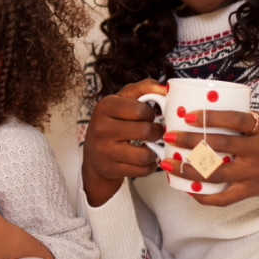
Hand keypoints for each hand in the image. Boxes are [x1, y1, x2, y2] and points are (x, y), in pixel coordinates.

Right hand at [82, 79, 165, 206]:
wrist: (94, 152)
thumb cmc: (113, 121)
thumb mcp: (122, 100)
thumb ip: (144, 89)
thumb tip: (164, 88)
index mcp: (105, 106)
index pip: (140, 109)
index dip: (150, 113)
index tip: (148, 116)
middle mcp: (101, 128)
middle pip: (145, 131)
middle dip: (157, 132)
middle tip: (154, 131)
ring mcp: (104, 150)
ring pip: (145, 154)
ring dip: (154, 151)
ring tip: (150, 146)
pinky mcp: (111, 168)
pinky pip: (142, 170)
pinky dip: (149, 166)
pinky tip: (145, 159)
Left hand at [160, 110, 258, 205]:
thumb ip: (238, 119)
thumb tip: (199, 109)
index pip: (235, 119)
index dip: (210, 117)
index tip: (187, 116)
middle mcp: (258, 150)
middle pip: (220, 145)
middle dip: (189, 141)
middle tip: (168, 137)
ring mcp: (254, 172)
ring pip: (216, 173)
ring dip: (188, 169)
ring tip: (169, 164)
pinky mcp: (252, 190)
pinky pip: (225, 198)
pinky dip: (205, 196)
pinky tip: (189, 190)